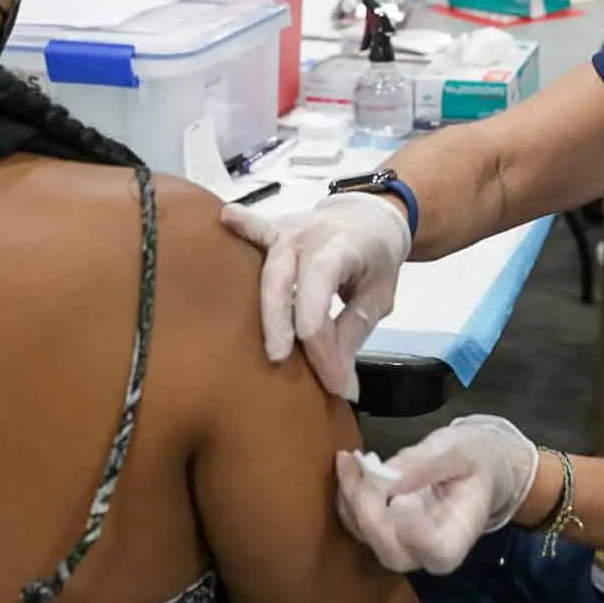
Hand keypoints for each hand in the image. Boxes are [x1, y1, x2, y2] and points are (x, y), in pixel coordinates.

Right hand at [221, 193, 411, 400]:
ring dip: (262, 303)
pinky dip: (241, 228)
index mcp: (343, 246)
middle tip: (278, 359)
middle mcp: (310, 233)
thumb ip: (353, 335)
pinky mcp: (273, 229)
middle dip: (280, 320)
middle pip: (283, 276)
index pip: (321, 288)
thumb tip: (339, 386)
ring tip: (252, 336)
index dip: (320, 335)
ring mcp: (288, 228)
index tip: (331, 378)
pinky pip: (254, 230)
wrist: (369, 216)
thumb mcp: (377, 297)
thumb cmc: (375, 259)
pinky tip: (225, 220)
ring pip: (266, 264)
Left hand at [334, 415, 539, 573]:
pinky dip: (346, 496)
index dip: (413, 533)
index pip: (436, 553)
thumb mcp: (458, 451)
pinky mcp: (385, 531)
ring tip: (348, 460)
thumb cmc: (475, 459)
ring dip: (350, 499)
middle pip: (392, 552)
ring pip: (367, 538)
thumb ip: (426, 464)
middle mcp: (428, 551)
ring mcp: (403, 544)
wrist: (477, 467)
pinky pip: (356, 523)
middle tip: (361, 467)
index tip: (401, 499)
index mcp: (458, 536)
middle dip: (368, 512)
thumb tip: (387, 474)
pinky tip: (347, 464)